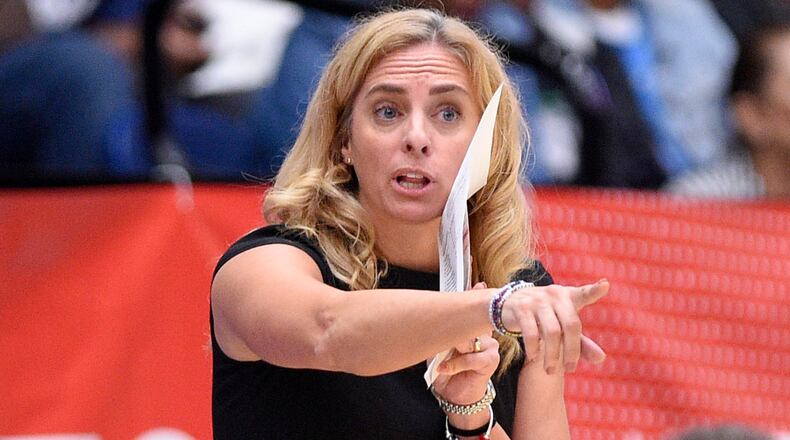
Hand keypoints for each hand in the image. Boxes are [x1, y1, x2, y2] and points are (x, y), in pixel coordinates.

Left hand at [432, 282, 496, 405]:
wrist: (453, 395)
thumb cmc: (446, 369)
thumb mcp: (440, 346)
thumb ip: (444, 330)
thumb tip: (440, 313)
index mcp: (473, 329)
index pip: (477, 310)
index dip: (477, 295)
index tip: (479, 284)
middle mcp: (484, 335)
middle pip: (471, 323)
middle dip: (459, 328)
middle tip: (449, 333)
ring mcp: (490, 346)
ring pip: (468, 340)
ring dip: (453, 351)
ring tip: (443, 360)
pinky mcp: (490, 359)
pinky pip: (470, 356)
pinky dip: (454, 364)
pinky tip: (445, 368)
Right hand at [500, 279, 609, 373]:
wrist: (509, 304)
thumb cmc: (544, 317)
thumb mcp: (562, 326)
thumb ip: (582, 343)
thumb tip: (601, 359)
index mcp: (569, 296)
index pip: (584, 294)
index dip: (594, 291)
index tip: (605, 285)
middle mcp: (555, 295)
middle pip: (571, 325)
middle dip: (572, 351)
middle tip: (571, 369)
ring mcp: (537, 300)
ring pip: (552, 332)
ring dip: (553, 355)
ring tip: (551, 370)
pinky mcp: (521, 308)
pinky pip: (531, 332)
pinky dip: (533, 348)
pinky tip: (534, 357)